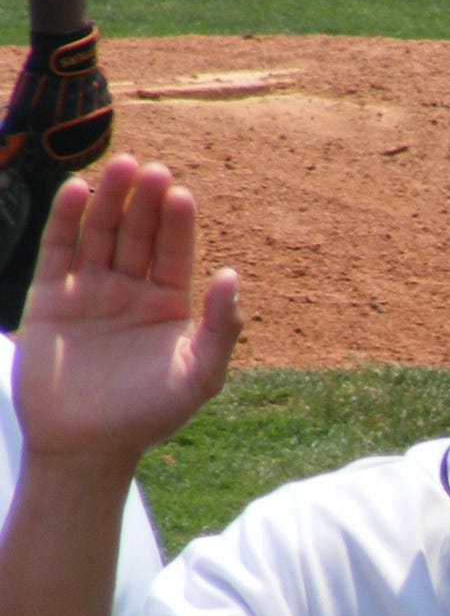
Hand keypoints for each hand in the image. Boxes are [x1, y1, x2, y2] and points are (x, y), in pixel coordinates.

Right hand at [14, 154, 241, 471]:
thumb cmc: (149, 417)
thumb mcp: (198, 376)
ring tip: (121, 168)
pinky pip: (58, 250)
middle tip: (152, 169)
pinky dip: (66, 220)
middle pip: (138, 234)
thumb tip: (232, 277)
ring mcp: (89, 292)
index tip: (181, 194)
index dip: (177, 223)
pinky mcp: (50, 298)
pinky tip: (78, 190)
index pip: (174, 252)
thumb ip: (221, 329)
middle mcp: (130, 292)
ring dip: (109, 200)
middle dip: (145, 202)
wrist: (86, 447)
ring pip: (99, 234)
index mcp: (168, 306)